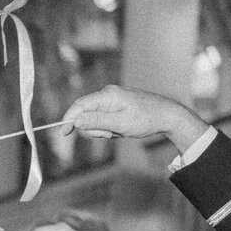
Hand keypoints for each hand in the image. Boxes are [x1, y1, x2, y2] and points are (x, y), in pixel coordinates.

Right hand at [60, 85, 208, 151]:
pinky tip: (119, 129)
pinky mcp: (115, 105)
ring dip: (100, 130)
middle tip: (108, 136)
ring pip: (93, 118)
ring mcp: (111, 99)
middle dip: (91, 128)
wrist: (167, 115)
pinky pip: (101, 118)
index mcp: (108, 95)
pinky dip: (106, 127)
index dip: (69, 119)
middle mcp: (107, 94)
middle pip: (84, 113)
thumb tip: (76, 120)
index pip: (79, 105)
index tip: (64, 133)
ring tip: (116, 133)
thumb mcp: (120, 124)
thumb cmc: (146, 119)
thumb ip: (96, 121)